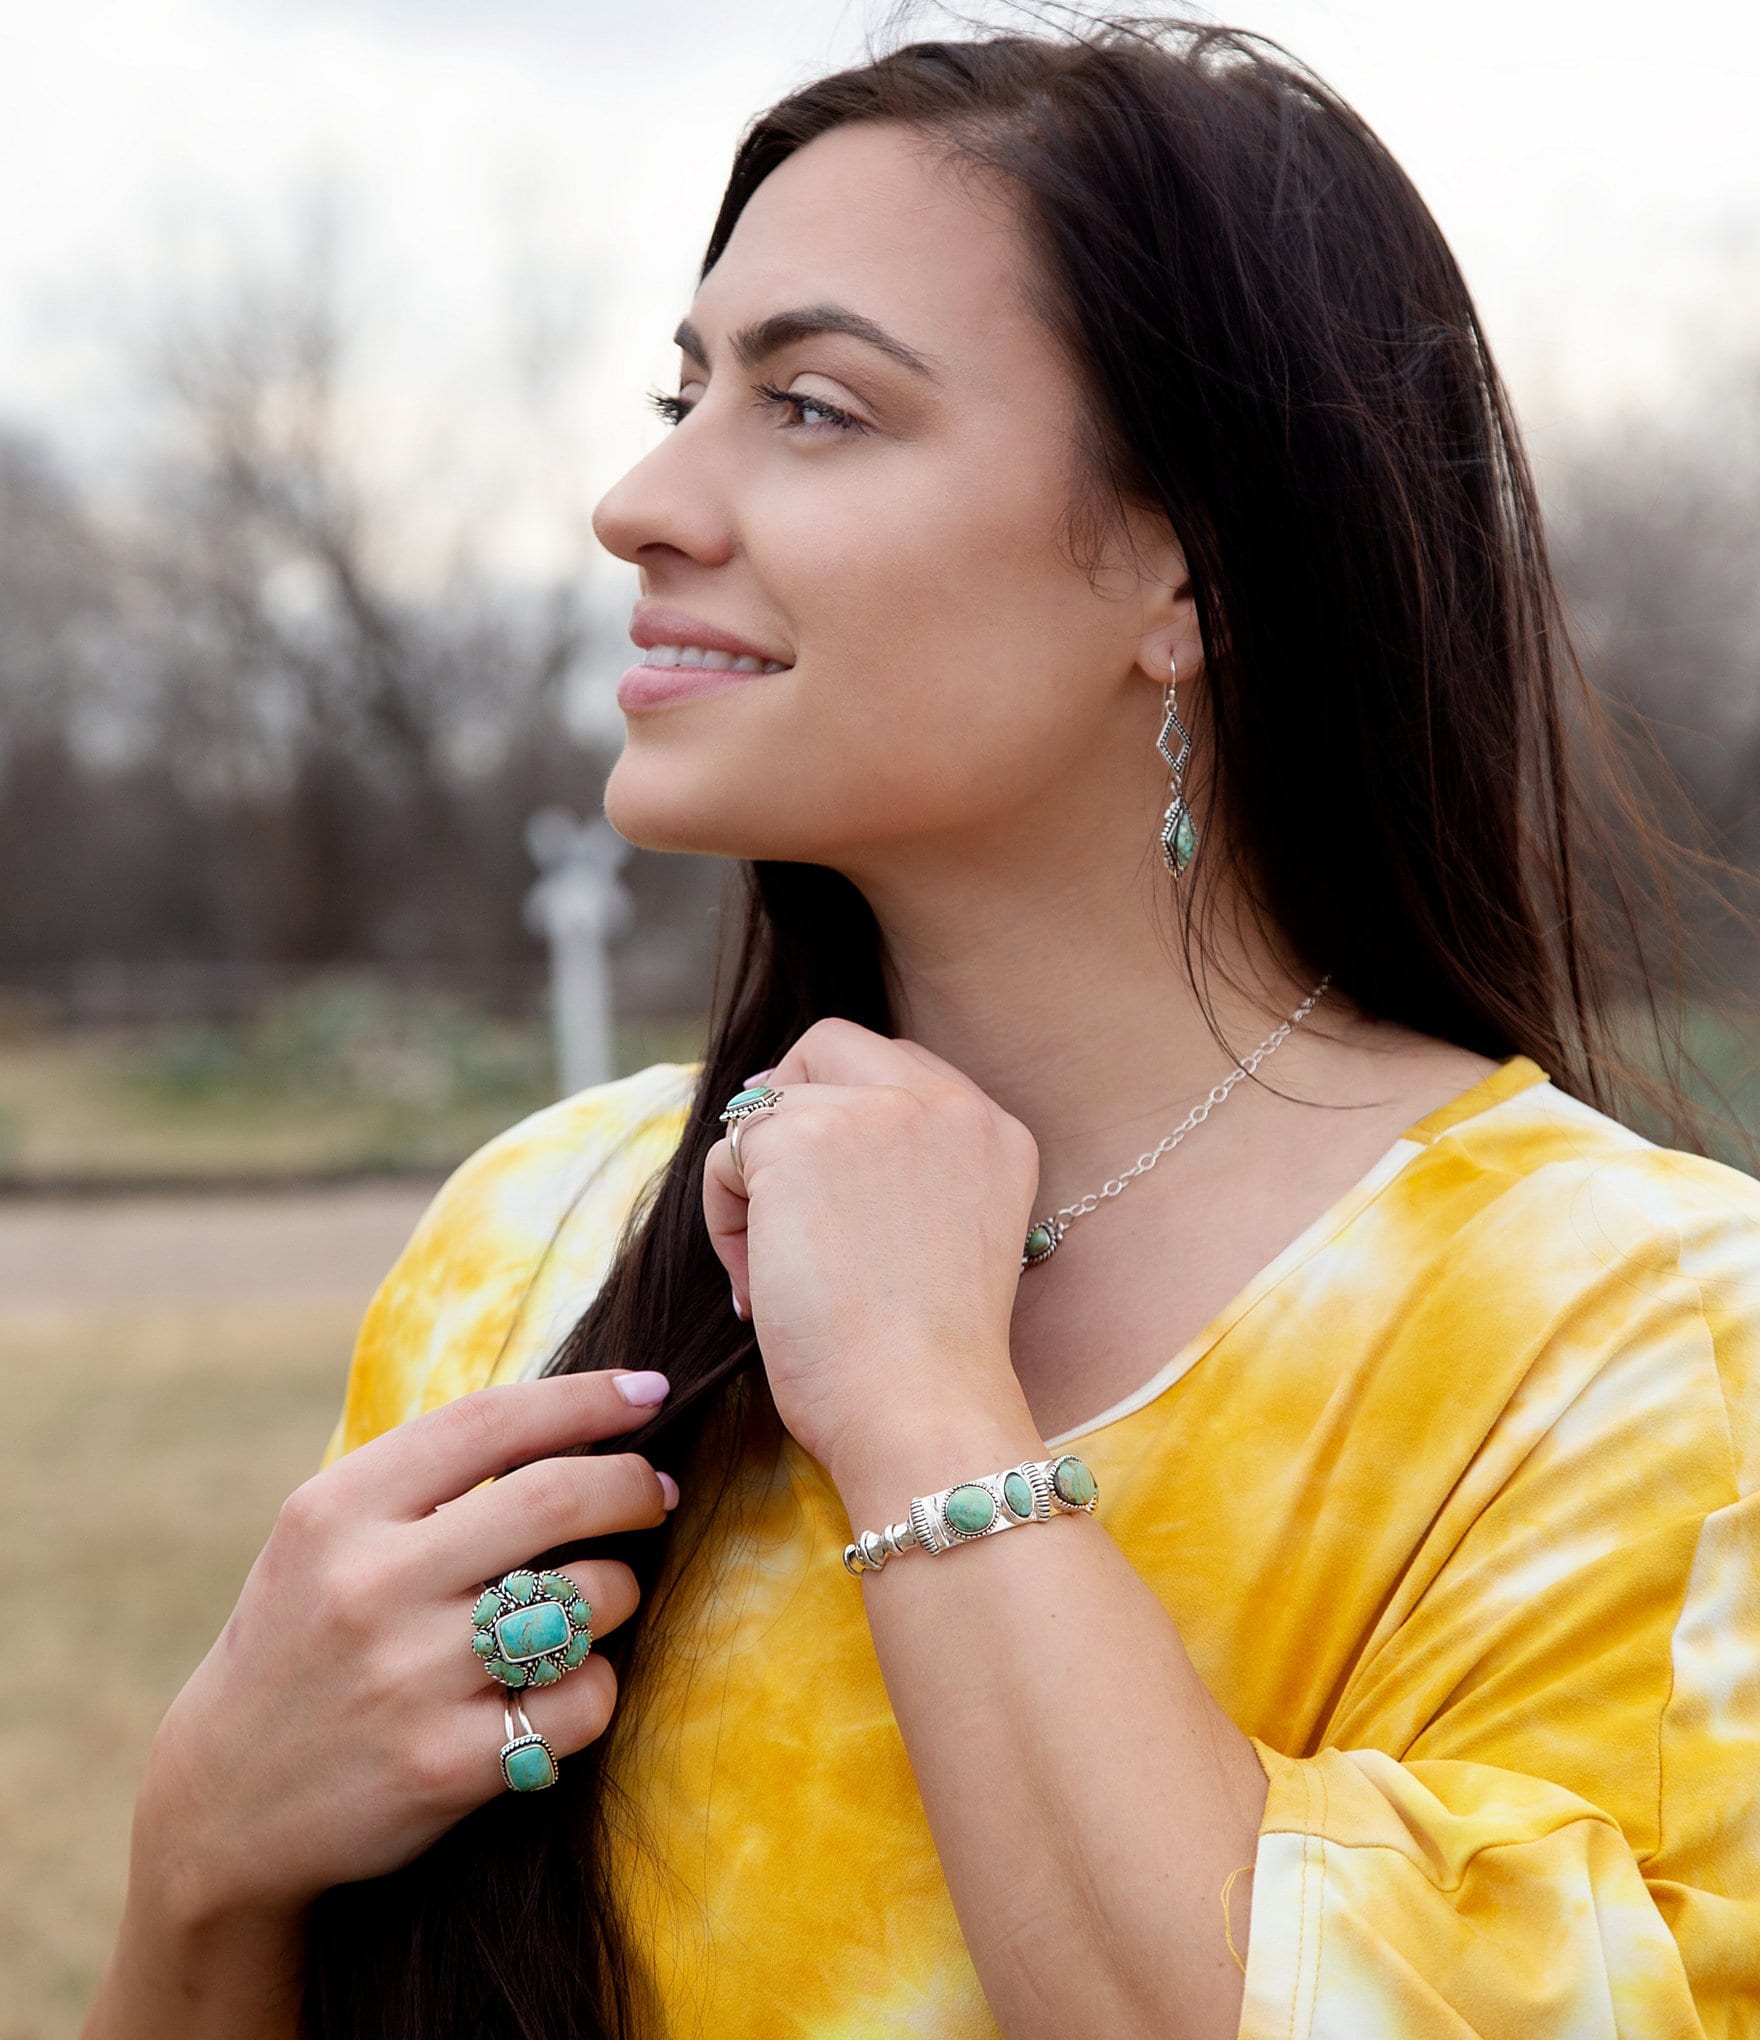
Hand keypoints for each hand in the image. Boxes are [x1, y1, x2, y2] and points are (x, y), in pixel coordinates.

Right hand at [130, 1371, 674, 1926]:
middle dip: (632, 1486)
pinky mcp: (444, 1766)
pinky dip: (596, 1686)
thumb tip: (583, 1418)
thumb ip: (431, 1477)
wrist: (226, 1803)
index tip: (650, 1392)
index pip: (490, 1422)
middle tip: (657, 1493)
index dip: (587, 1398)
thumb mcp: (329, 1535)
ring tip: (599, 1598)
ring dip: (620, 1590)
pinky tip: (567, 1685)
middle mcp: (369, 1585)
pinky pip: (583, 1701)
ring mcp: (407, 1678)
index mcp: (338, 1509)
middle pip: (556, 1499)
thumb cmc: (308, 1637)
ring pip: (587, 1601)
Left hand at [702, 1018, 1040, 1483]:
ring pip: (768, 1106)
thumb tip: (798, 1142)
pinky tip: (758, 1287)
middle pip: (830, 1047)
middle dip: (786, 1108)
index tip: (823, 1188)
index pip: (901, 1068)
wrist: (923, 1412)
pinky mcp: (801, 1139)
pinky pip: (725, 1153)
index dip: (845, 1113)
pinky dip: (723, 1220)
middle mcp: (947, 1104)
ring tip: (771, 1273)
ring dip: (753, 1186)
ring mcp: (876, 1111)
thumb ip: (907, 1176)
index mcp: (995, 1131)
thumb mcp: (948, 1239)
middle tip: (772, 1193)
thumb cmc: (924, 1366)